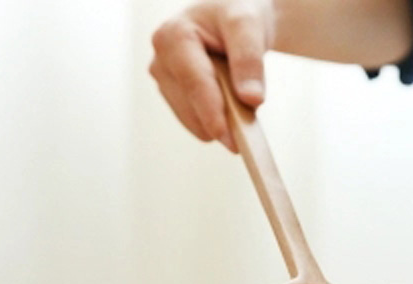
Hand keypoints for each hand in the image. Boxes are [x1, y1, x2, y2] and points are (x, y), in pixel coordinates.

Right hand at [149, 0, 273, 149]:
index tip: (229, 138)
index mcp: (173, 37)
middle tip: (250, 119)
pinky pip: (198, 126)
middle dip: (222, 118)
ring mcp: (165, 83)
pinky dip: (217, 123)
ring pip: (195, 122)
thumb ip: (249, 58)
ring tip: (237, 96)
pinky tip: (226, 104)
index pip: (194, 83)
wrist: (229, 22)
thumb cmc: (235, 17)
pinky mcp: (173, 99)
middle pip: (193, 107)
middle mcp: (161, 61)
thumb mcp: (247, 25)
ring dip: (221, 120)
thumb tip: (251, 99)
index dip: (212, 111)